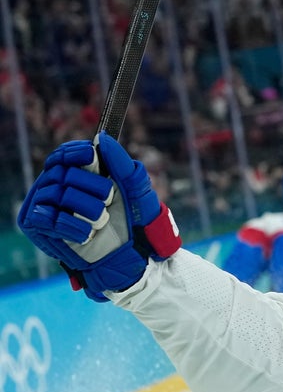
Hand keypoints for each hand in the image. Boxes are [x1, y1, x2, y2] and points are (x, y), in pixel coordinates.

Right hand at [18, 132, 180, 300]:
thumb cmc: (134, 219)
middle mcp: (57, 187)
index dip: (74, 153)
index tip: (92, 156)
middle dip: (92, 185)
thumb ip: (120, 161)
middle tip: (109, 199)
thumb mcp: (135, 187)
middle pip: (62, 172)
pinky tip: (88, 233)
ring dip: (87, 208)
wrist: (133, 254)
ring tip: (102, 219)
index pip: (62, 155)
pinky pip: (47, 218)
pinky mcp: (39, 228)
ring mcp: (45, 207)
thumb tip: (101, 137)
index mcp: (76, 175)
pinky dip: (72, 225)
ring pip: (56, 194)